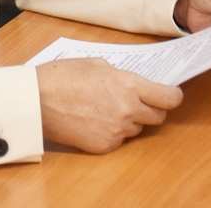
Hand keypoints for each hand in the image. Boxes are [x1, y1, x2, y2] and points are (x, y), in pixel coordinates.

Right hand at [36, 58, 182, 153]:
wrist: (37, 100)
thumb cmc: (63, 77)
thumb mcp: (98, 64)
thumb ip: (121, 75)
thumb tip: (134, 84)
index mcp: (128, 85)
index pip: (168, 98)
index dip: (173, 97)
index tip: (172, 96)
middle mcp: (127, 110)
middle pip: (158, 117)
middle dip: (152, 109)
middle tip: (139, 102)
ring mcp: (116, 131)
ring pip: (137, 129)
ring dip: (130, 121)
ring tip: (107, 109)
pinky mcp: (103, 146)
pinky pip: (118, 140)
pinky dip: (113, 132)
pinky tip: (95, 121)